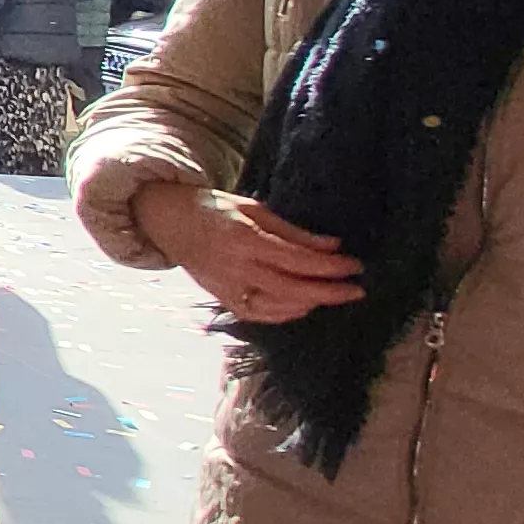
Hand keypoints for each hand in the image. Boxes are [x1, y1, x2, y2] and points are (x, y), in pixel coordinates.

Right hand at [137, 182, 361, 322]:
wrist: (167, 221)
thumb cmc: (212, 208)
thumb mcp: (253, 208)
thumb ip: (292, 231)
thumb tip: (333, 246)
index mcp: (244, 239)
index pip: (297, 259)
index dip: (330, 266)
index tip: (355, 266)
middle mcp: (236, 268)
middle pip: (292, 289)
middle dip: (329, 292)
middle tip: (357, 289)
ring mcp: (227, 287)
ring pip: (277, 306)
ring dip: (310, 302)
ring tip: (331, 294)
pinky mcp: (222, 299)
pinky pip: (259, 315)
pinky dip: (285, 313)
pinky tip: (302, 305)